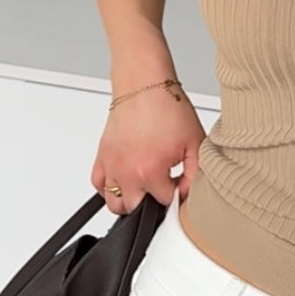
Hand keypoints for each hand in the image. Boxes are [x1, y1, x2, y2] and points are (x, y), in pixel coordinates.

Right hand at [90, 89, 206, 215]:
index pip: (165, 203)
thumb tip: (188, 192)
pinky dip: (109, 188)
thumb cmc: (168, 108)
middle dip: (153, 203)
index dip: (177, 195)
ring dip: (130, 201)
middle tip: (163, 186)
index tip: (180, 182)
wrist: (144, 85)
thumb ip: (195, 174)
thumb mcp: (195, 143)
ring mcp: (112, 166)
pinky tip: (124, 180)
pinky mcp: (102, 156)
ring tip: (144, 187)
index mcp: (150, 171)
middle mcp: (127, 172)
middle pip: (137, 210)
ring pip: (114, 204)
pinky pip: (98, 185)